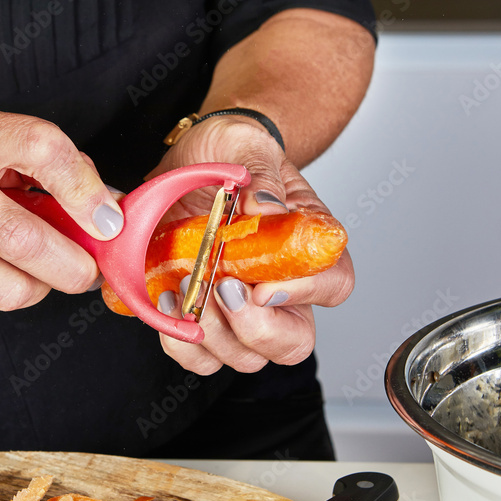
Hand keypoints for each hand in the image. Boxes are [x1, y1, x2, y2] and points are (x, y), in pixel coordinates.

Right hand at [0, 105, 123, 308]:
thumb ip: (49, 165)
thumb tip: (104, 208)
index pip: (40, 150)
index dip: (84, 190)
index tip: (107, 219)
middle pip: (23, 240)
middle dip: (73, 267)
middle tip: (87, 268)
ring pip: (8, 287)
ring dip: (41, 286)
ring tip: (41, 270)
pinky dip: (4, 291)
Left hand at [146, 115, 354, 374]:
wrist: (189, 155)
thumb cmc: (230, 151)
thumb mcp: (247, 144)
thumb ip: (261, 173)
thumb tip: (266, 208)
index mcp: (304, 245)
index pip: (334, 284)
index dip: (307, 292)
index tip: (265, 285)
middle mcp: (278, 287)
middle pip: (292, 342)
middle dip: (255, 329)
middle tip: (223, 290)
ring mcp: (238, 309)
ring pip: (244, 357)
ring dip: (212, 335)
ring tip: (184, 287)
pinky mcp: (198, 315)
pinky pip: (198, 354)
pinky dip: (179, 339)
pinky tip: (165, 300)